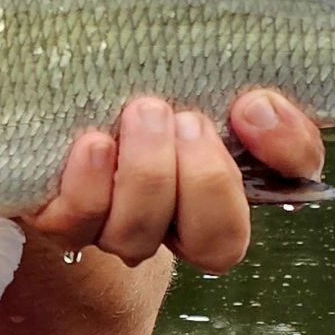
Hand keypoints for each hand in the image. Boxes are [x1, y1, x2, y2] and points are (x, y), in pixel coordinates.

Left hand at [22, 89, 323, 275]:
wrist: (64, 99)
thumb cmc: (153, 92)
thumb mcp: (212, 90)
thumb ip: (262, 104)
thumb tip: (259, 108)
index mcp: (218, 200)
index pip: (275, 203)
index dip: (266, 174)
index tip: (249, 109)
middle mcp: (169, 228)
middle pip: (211, 244)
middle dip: (206, 180)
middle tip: (185, 117)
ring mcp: (112, 228)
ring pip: (138, 236)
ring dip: (148, 174)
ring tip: (143, 111)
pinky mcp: (59, 215)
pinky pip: (74, 223)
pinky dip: (89, 185)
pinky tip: (95, 142)